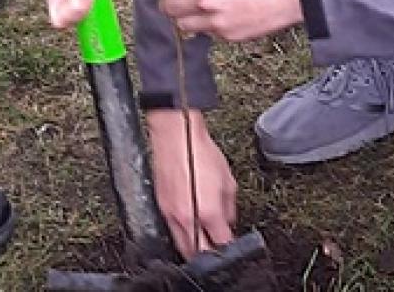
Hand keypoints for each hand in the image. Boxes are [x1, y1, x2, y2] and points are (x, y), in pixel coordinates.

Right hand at [146, 109, 237, 258]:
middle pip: (198, 253)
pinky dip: (181, 237)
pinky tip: (189, 230)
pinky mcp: (161, 209)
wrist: (177, 137)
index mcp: (208, 212)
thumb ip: (229, 208)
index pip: (221, 244)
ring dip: (194, 250)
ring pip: (182, 247)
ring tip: (204, 244)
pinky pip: (171, 233)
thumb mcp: (228, 180)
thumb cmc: (200, 152)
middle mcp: (187, 218)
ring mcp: (170, 215)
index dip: (229, 250)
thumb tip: (228, 222)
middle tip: (217, 252)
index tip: (232, 248)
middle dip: (209, 256)